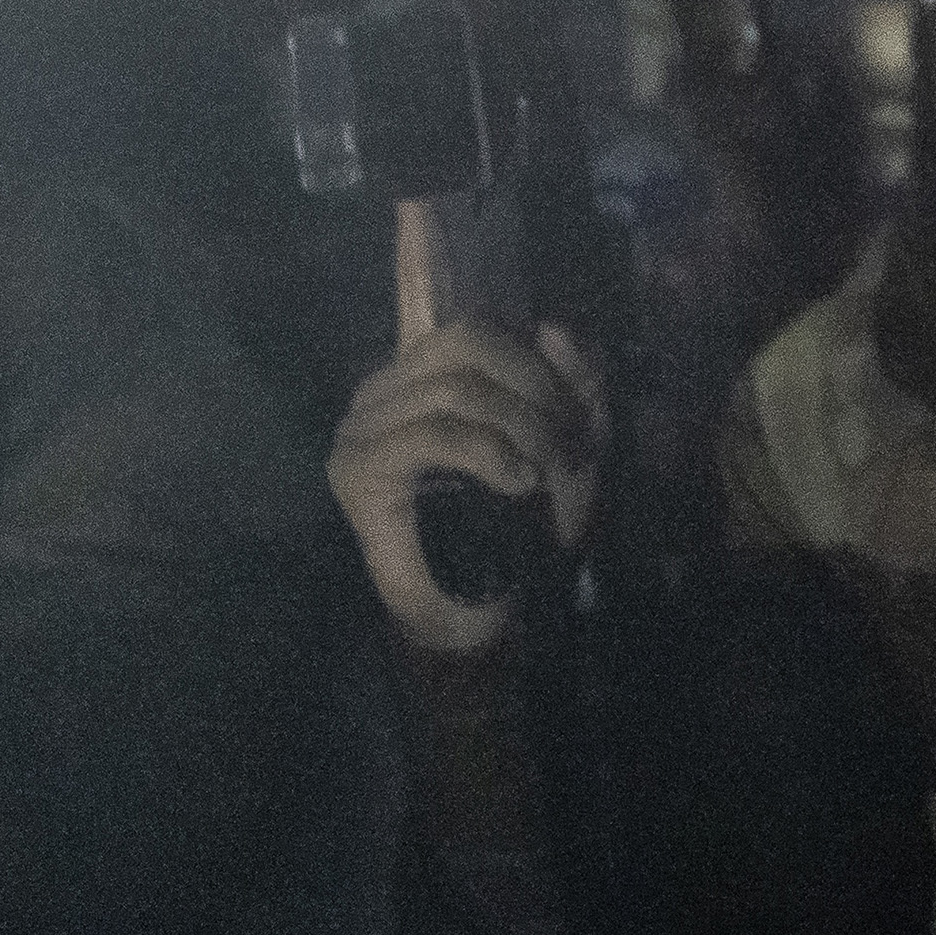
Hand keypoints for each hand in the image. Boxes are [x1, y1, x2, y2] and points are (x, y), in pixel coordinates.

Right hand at [328, 323, 604, 658]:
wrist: (475, 607)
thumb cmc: (519, 522)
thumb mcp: (567, 441)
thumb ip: (573, 381)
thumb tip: (552, 327)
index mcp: (423, 373)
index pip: (481, 328)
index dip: (540, 362)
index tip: (579, 416)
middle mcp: (384, 388)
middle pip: (467, 342)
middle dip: (533, 388)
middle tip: (565, 443)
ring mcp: (362, 426)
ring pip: (456, 389)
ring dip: (522, 428)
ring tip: (546, 471)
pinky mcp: (356, 468)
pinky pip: (432, 434)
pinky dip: (488, 453)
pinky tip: (517, 483)